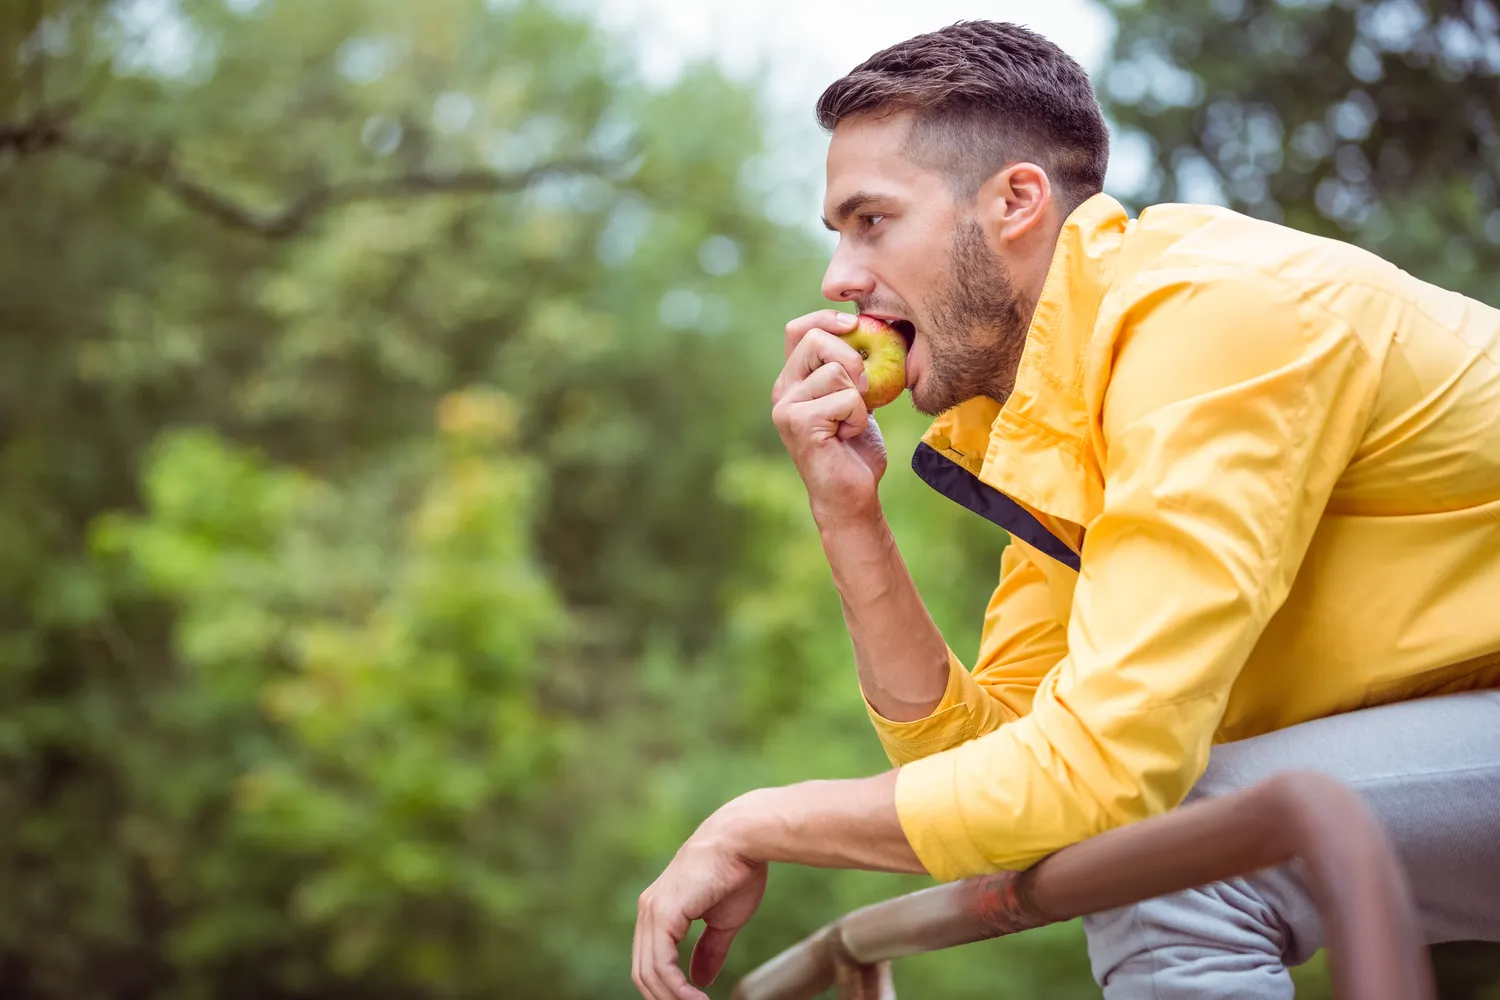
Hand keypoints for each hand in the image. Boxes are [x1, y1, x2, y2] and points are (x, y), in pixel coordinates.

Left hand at [632, 827, 767, 999]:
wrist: (743, 841)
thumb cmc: (736, 872)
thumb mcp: (722, 921)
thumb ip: (709, 950)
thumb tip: (700, 980)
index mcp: (658, 911)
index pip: (651, 962)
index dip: (667, 990)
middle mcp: (648, 911)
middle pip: (643, 973)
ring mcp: (651, 911)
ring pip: (649, 973)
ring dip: (673, 999)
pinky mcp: (662, 913)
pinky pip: (661, 964)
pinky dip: (676, 988)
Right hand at [772, 310, 888, 525]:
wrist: (850, 495)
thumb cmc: (855, 449)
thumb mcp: (854, 398)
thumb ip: (849, 369)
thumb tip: (867, 328)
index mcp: (793, 380)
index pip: (799, 329)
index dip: (826, 318)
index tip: (855, 325)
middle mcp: (783, 390)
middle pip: (816, 340)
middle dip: (851, 356)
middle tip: (865, 387)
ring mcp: (786, 406)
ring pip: (837, 371)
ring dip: (860, 398)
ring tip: (851, 423)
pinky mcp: (798, 422)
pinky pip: (845, 398)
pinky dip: (859, 417)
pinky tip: (848, 435)